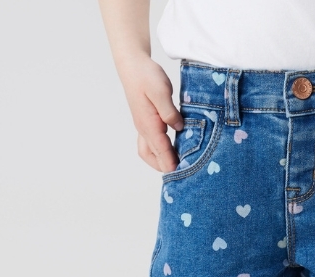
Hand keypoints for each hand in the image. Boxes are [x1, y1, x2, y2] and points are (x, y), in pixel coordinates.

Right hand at [116, 54, 184, 171]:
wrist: (132, 66)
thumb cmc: (146, 76)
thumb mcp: (161, 91)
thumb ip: (170, 112)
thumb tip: (179, 128)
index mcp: (148, 123)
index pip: (161, 149)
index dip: (171, 162)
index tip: (181, 173)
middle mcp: (144, 128)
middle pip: (152, 156)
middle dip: (165, 166)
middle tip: (181, 173)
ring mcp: (143, 126)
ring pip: (148, 152)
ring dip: (160, 161)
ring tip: (175, 165)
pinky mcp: (145, 121)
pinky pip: (150, 143)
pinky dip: (158, 151)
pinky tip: (170, 149)